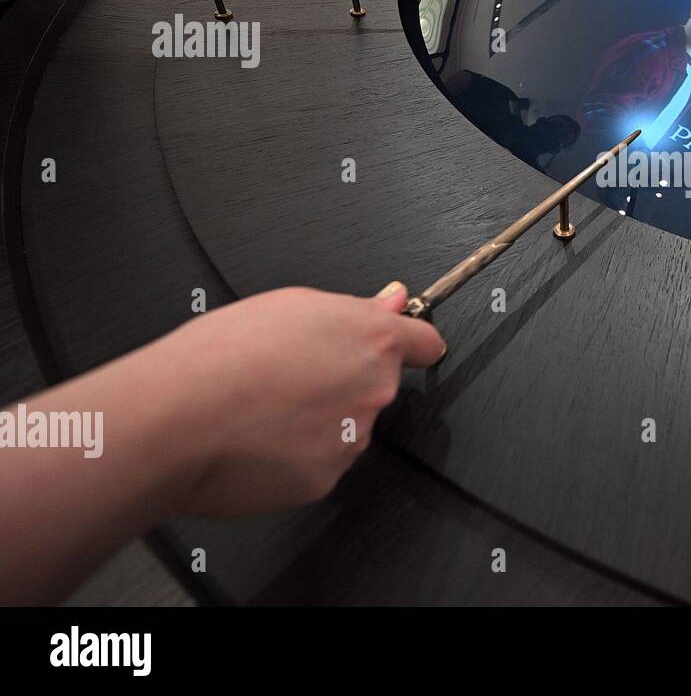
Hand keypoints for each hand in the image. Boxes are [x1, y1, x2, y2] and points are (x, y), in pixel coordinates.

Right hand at [148, 283, 444, 514]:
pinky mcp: (325, 479)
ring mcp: (352, 439)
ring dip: (319, 419)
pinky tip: (259, 438)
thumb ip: (354, 308)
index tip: (411, 346)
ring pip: (346, 426)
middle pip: (376, 385)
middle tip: (291, 374)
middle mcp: (373, 391)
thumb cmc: (222, 358)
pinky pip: (319, 462)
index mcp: (371, 341)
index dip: (413, 342)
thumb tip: (392, 302)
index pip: (423, 342)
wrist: (178, 420)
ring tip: (263, 405)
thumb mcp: (291, 304)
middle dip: (345, 381)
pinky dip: (296, 454)